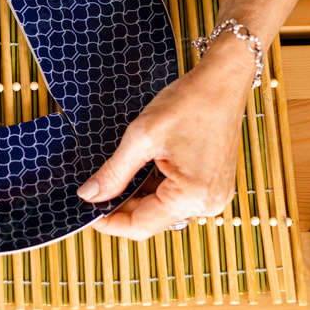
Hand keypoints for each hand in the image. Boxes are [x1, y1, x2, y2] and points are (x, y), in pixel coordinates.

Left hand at [77, 37, 255, 239]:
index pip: (140, 227)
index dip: (109, 222)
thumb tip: (90, 195)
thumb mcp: (142, 137)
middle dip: (122, 206)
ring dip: (139, 195)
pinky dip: (156, 187)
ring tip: (122, 171)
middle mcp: (208, 204)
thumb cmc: (190, 103)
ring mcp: (213, 196)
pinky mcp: (213, 186)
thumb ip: (114, 172)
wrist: (222, 82)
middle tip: (97, 187)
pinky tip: (145, 168)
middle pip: (151, 219)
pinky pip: (176, 197)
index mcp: (192, 196)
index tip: (86, 210)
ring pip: (162, 209)